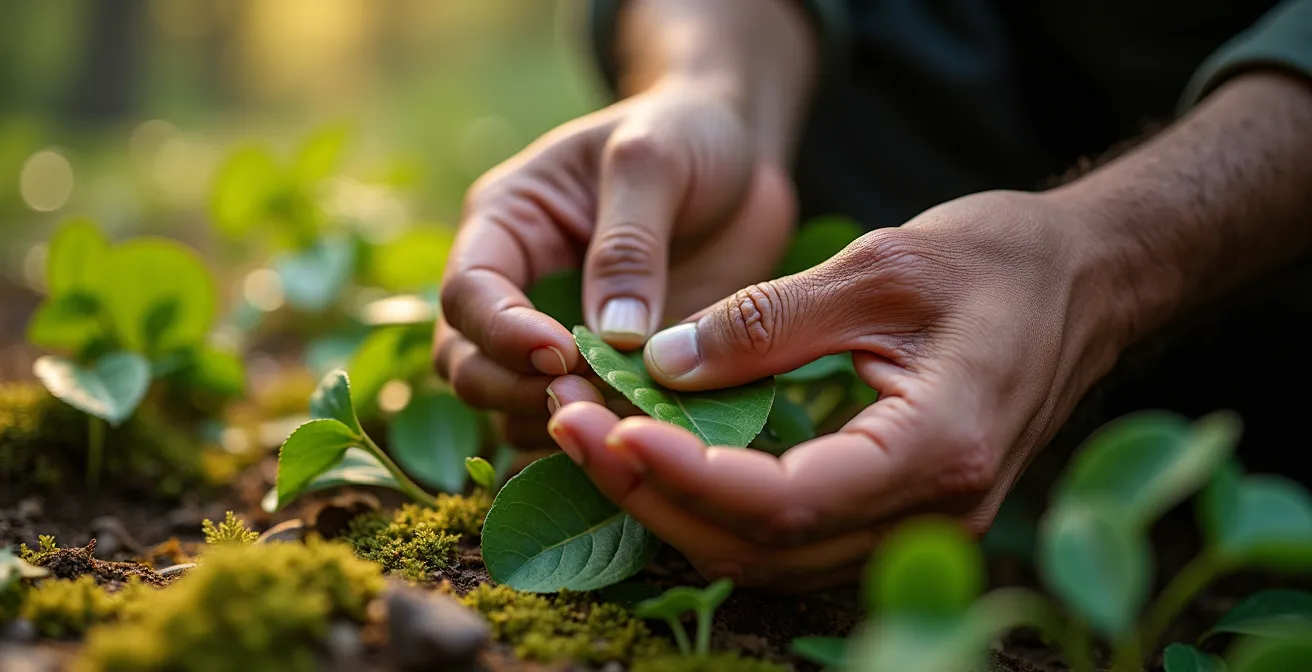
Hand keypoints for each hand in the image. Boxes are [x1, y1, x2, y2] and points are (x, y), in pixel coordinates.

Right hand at [434, 84, 795, 448]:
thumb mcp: (654, 159)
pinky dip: (609, 437)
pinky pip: (588, 422)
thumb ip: (629, 242)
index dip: (502, 332)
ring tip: (625, 419)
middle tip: (585, 397)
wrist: (740, 156)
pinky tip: (651, 435)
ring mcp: (562, 337)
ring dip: (563, 423)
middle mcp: (519, 289)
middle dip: (515, 391)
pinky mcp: (612, 372)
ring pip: (517, 409)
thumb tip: (613, 337)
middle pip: (469, 365)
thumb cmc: (684, 133)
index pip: (468, 293)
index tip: (560, 353)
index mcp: (506, 225)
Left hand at [545, 190, 1126, 590]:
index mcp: (937, 448)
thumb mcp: (880, 266)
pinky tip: (660, 452)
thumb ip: (768, 321)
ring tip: (593, 436)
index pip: (788, 501)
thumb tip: (661, 363)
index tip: (610, 427)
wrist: (1087, 280)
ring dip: (672, 503)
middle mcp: (931, 511)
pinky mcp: (897, 507)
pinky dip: (715, 502)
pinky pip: (790, 532)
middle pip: (764, 547)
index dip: (688, 478)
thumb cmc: (999, 260)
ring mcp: (918, 521)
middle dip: (653, 495)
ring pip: (769, 554)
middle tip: (567, 426)